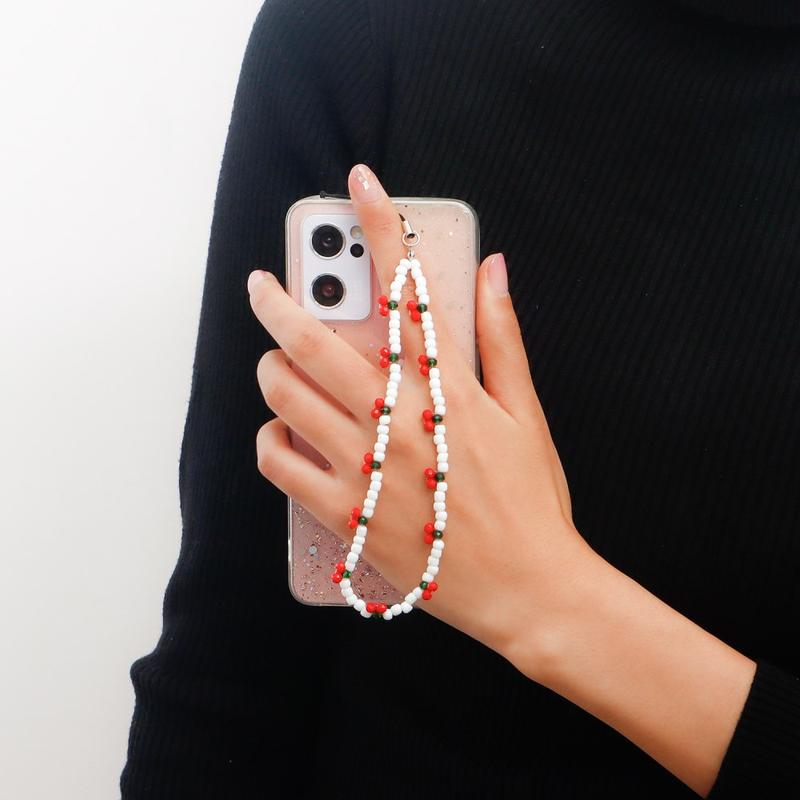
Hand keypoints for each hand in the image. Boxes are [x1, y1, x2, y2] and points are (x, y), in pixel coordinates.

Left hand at [247, 162, 597, 669]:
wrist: (528, 589)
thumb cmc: (532, 501)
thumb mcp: (526, 414)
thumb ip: (503, 337)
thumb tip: (492, 270)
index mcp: (446, 387)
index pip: (406, 287)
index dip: (379, 225)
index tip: (357, 183)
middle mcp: (399, 419)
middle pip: (316, 340)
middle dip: (278, 300)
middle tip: (263, 286)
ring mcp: (367, 468)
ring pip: (285, 396)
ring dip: (273, 370)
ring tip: (278, 366)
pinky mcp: (346, 513)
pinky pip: (279, 463)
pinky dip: (272, 440)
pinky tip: (285, 435)